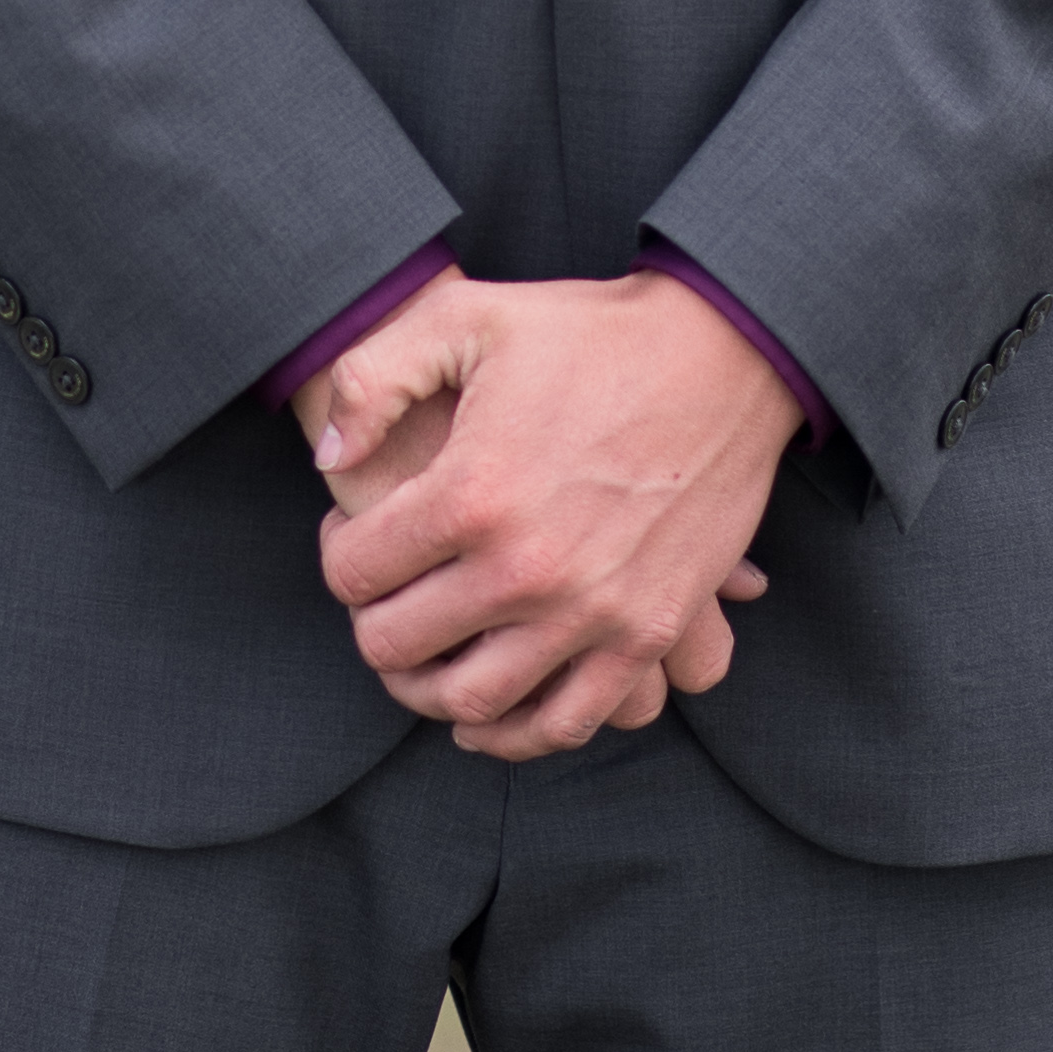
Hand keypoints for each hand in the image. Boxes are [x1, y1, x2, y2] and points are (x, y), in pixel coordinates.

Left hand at [290, 269, 797, 760]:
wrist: (722, 354)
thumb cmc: (588, 332)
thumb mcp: (466, 318)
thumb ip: (373, 378)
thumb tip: (330, 457)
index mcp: (471, 492)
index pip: (354, 572)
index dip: (338, 554)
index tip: (351, 534)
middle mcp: (526, 567)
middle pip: (398, 648)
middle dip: (371, 624)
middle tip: (381, 596)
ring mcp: (590, 611)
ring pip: (471, 703)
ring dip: (427, 690)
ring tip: (427, 652)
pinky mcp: (646, 633)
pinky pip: (566, 723)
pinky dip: (517, 733)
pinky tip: (491, 709)